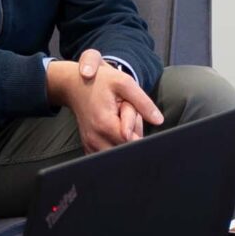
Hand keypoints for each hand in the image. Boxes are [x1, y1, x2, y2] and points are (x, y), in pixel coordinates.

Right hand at [46, 55, 162, 152]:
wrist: (75, 84)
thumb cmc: (100, 82)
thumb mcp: (125, 83)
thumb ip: (144, 103)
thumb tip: (158, 120)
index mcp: (104, 124)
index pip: (133, 141)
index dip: (137, 128)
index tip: (131, 114)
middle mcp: (95, 139)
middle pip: (128, 148)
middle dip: (132, 134)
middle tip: (123, 113)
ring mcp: (91, 145)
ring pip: (120, 152)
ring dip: (124, 139)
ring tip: (117, 120)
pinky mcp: (89, 148)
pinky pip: (109, 153)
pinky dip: (115, 143)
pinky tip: (112, 129)